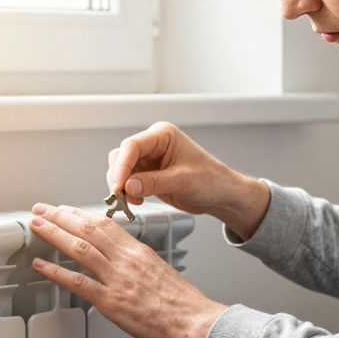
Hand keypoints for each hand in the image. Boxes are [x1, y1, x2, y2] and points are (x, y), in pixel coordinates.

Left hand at [28, 202, 227, 337]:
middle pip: (88, 229)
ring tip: (36, 226)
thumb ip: (139, 264)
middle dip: (60, 217)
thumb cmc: (183, 304)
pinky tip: (40, 266)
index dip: (81, 214)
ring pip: (79, 248)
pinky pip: (78, 282)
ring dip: (53, 234)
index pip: (106, 224)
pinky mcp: (111, 301)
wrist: (195, 322)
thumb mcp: (161, 272)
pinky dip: (56, 272)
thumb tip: (125, 261)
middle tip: (41, 210)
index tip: (65, 209)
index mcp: (139, 252)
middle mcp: (126, 260)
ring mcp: (117, 279)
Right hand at [108, 122, 270, 239]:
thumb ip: (153, 182)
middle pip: (121, 156)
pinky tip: (136, 201)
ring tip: (131, 201)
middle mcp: (153, 145)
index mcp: (162, 135)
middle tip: (121, 197)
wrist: (220, 194)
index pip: (132, 146)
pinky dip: (126, 192)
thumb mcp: (182, 181)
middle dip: (119, 177)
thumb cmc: (210, 180)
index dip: (122, 166)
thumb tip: (128, 186)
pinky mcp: (147, 175)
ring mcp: (149, 160)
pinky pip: (128, 182)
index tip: (118, 186)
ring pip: (121, 170)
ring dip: (121, 186)